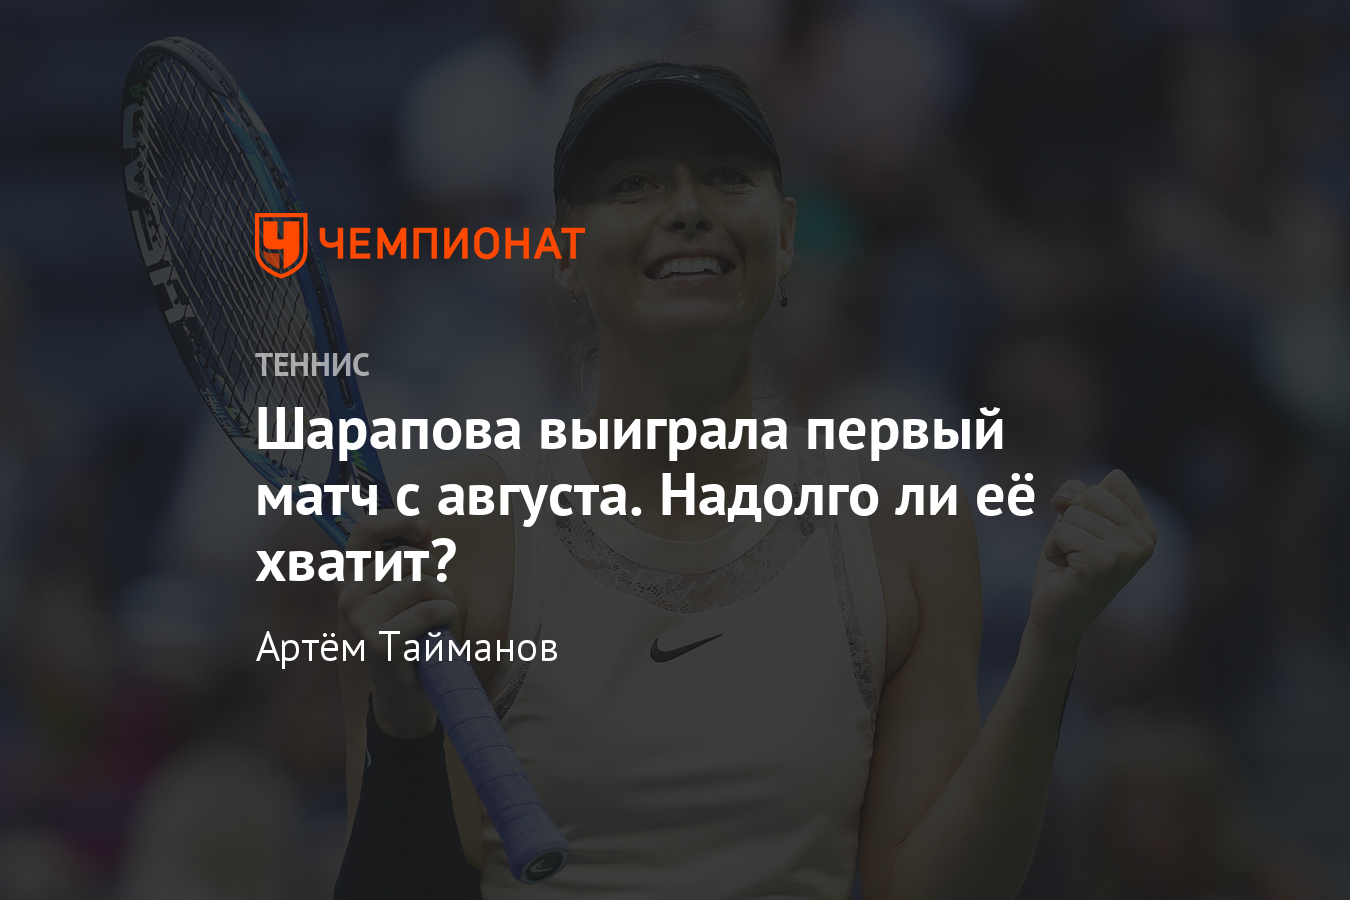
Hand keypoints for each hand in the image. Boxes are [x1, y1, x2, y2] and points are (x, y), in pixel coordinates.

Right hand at [338, 513, 457, 737]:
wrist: (405, 697)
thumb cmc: (411, 635)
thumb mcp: (406, 590)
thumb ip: (412, 555)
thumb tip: (425, 527)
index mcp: (349, 578)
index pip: (367, 529)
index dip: (400, 521)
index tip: (424, 532)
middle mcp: (347, 597)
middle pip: (408, 559)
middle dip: (434, 574)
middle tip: (433, 601)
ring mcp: (360, 621)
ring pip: (423, 584)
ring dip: (444, 599)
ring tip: (435, 621)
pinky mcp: (381, 643)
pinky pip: (431, 610)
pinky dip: (446, 617)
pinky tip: (439, 633)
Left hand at [1027, 469, 1156, 657]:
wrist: (1056, 619)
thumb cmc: (1065, 568)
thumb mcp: (1073, 521)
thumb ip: (1076, 496)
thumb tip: (1066, 497)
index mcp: (1145, 528)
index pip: (1115, 479)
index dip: (1086, 498)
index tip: (1087, 531)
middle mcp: (1144, 540)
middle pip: (1092, 493)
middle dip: (1071, 519)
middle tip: (1077, 552)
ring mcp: (1127, 552)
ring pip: (1073, 513)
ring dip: (1060, 537)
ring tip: (1072, 564)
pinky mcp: (1103, 562)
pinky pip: (1061, 531)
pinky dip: (1052, 548)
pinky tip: (1065, 570)